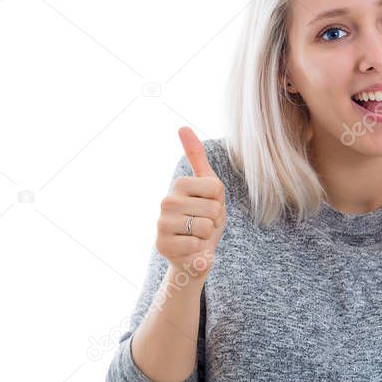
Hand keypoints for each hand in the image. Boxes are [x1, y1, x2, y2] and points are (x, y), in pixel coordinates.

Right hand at [155, 127, 226, 280]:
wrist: (194, 254)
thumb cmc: (204, 219)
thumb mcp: (209, 188)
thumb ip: (197, 158)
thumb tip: (182, 127)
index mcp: (179, 184)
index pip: (216, 188)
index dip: (220, 200)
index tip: (209, 206)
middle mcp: (166, 201)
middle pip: (213, 208)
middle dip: (215, 220)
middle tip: (203, 224)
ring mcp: (162, 224)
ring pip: (205, 226)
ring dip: (207, 235)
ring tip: (197, 236)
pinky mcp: (162, 245)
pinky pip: (197, 245)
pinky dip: (200, 250)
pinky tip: (190, 249)